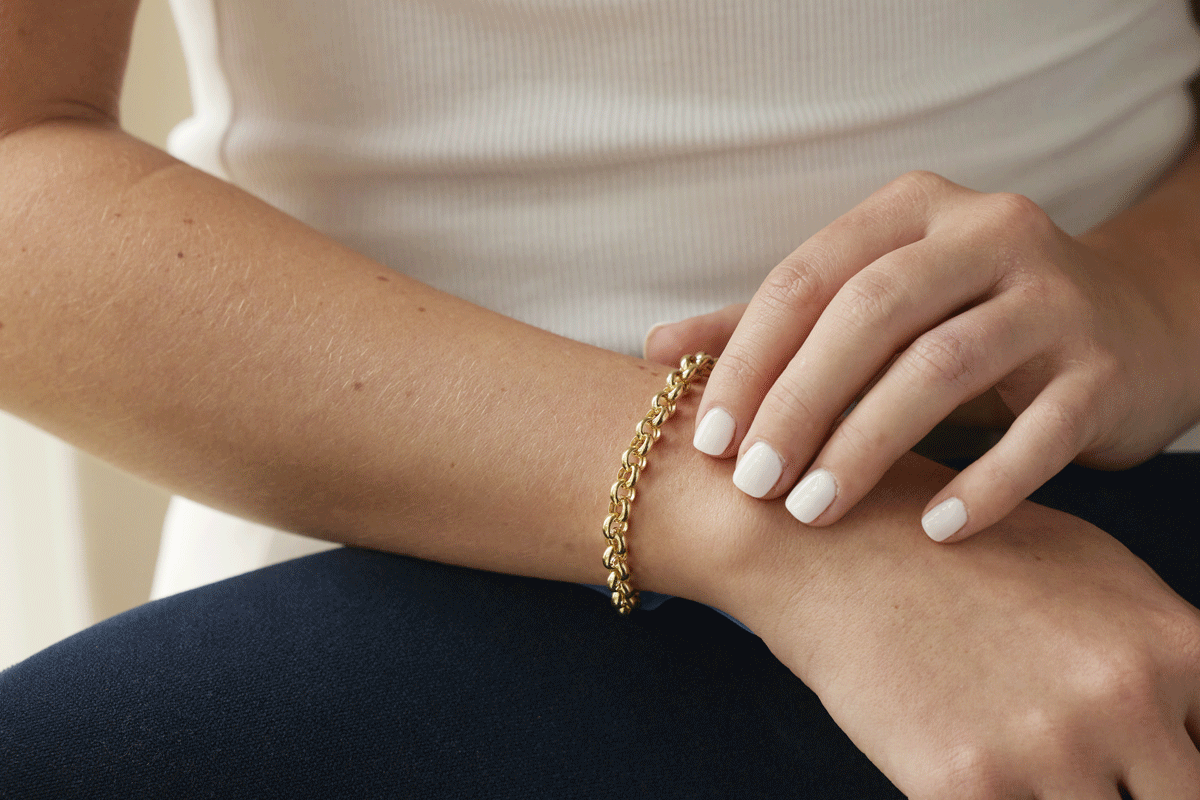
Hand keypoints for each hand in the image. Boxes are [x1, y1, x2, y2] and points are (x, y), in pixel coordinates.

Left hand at [646, 170, 1199, 541]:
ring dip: (867, 447)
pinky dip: (983, 485)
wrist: (1132, 326)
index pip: (809, 275)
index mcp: (915, 209)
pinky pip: (1040, 433)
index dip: (749, 358)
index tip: (709, 442)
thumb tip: (652, 349)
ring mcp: (1055, 297)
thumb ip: (768, 324)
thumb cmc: (965, 319)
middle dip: (799, 403)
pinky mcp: (1106, 368)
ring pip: (943, 368)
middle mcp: (990, 233)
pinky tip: (932, 530)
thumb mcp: (871, 305)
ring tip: (812, 511)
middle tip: (753, 485)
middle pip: (871, 313)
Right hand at [714, 454, 1199, 798]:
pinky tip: (980, 776)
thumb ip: (1164, 652)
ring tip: (1028, 764)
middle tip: (1088, 771)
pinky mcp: (967, 789)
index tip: (1146, 766)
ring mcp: (1048, 753)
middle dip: (1141, 791)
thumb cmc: (955, 547)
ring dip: (1071, 797)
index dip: (1182, 764)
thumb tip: (1192, 710)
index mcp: (1170, 648)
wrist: (832, 545)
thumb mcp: (1091, 570)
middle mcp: (1124, 703)